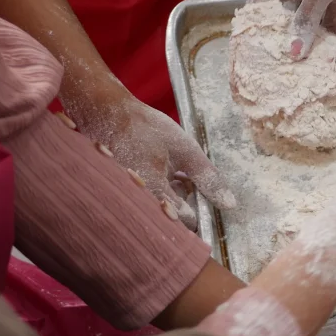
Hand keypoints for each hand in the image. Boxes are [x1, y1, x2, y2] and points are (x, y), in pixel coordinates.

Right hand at [66, 89, 236, 230]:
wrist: (105, 113)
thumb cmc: (144, 128)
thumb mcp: (185, 150)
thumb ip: (208, 178)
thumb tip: (229, 204)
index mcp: (154, 194)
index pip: (186, 221)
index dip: (199, 209)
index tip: (201, 193)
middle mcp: (136, 203)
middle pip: (171, 219)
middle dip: (183, 203)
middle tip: (183, 180)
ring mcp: (125, 199)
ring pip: (158, 210)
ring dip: (169, 195)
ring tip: (169, 171)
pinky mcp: (119, 194)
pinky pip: (144, 201)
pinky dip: (155, 190)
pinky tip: (155, 171)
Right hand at [251, 0, 335, 59]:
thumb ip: (306, 20)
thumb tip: (294, 53)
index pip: (259, 3)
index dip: (255, 27)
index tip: (253, 53)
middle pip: (282, 13)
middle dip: (283, 37)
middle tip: (279, 66)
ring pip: (307, 17)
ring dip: (307, 38)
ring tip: (302, 66)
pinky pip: (327, 17)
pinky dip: (327, 33)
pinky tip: (327, 56)